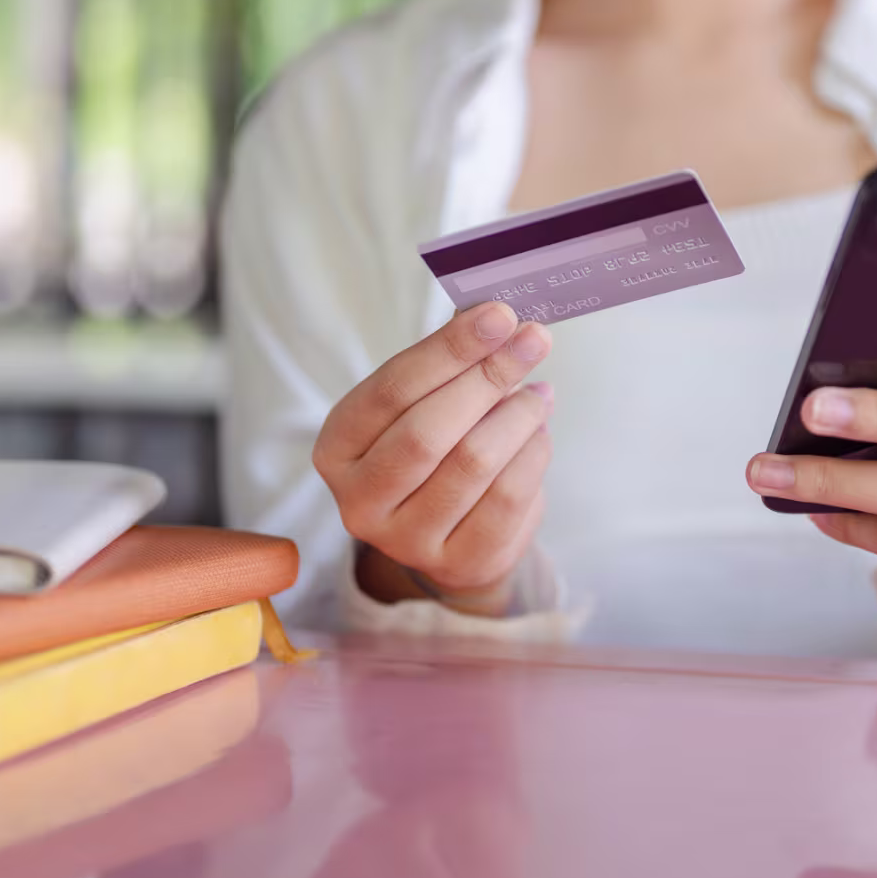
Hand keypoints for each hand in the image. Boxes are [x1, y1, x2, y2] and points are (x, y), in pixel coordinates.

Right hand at [314, 302, 554, 615]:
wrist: (450, 533)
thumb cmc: (433, 447)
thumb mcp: (421, 404)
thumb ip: (447, 363)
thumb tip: (494, 316)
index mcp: (338, 449)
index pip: (393, 390)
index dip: (450, 349)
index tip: (499, 315)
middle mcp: (360, 502)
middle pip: (429, 431)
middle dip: (489, 377)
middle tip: (534, 340)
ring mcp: (407, 541)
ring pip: (474, 464)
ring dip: (518, 416)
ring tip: (537, 393)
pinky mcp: (460, 563)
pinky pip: (508, 498)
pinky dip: (533, 453)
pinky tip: (538, 431)